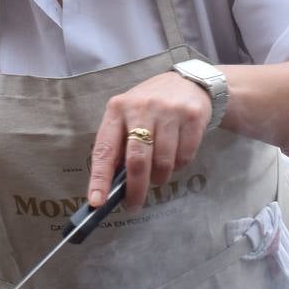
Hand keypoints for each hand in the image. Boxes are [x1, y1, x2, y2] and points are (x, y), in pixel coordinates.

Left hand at [88, 71, 211, 212]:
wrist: (190, 83)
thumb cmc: (151, 107)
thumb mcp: (128, 116)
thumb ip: (119, 144)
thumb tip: (112, 185)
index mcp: (117, 109)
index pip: (105, 149)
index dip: (100, 178)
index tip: (97, 202)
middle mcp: (141, 107)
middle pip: (137, 160)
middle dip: (135, 189)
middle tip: (134, 204)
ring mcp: (168, 111)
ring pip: (163, 163)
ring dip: (160, 177)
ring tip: (159, 172)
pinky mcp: (192, 116)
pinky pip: (184, 157)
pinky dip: (179, 165)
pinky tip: (176, 155)